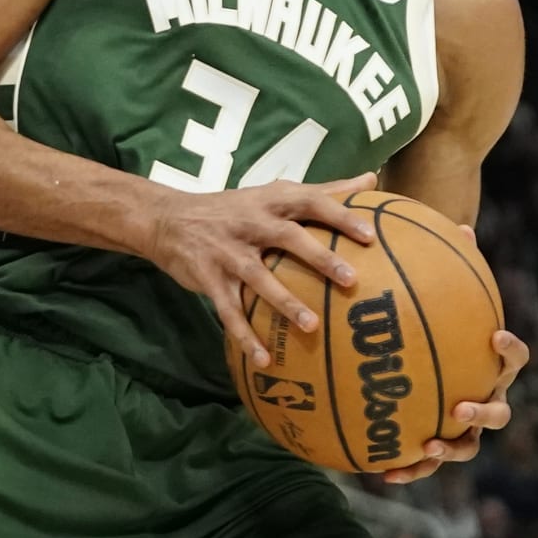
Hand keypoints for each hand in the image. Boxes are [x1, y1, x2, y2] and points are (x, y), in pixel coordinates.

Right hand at [144, 173, 378, 366]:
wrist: (167, 219)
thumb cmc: (232, 209)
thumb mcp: (270, 193)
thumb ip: (321, 189)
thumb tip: (371, 178)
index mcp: (269, 201)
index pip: (308, 201)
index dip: (339, 216)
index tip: (370, 236)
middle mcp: (249, 223)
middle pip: (287, 236)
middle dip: (318, 257)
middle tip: (350, 279)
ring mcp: (227, 251)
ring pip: (258, 277)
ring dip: (284, 301)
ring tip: (311, 325)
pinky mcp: (208, 277)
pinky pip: (228, 310)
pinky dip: (245, 335)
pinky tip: (264, 359)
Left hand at [384, 225, 528, 483]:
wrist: (425, 359)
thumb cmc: (435, 320)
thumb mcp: (436, 292)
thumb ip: (446, 266)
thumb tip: (457, 222)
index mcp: (489, 362)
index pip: (512, 356)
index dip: (510, 350)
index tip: (495, 337)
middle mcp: (484, 396)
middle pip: (499, 411)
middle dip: (483, 412)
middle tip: (460, 406)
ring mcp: (463, 426)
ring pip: (467, 446)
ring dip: (449, 449)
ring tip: (425, 446)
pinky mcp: (434, 444)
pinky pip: (423, 462)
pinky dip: (407, 469)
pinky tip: (380, 473)